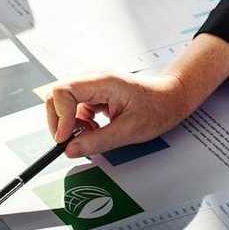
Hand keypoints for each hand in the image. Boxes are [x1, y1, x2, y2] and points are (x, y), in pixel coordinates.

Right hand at [45, 33, 228, 156]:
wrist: (171, 98)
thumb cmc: (158, 108)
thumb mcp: (129, 131)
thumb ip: (97, 141)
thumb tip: (70, 149)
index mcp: (103, 82)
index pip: (63, 91)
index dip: (59, 116)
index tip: (64, 137)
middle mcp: (94, 80)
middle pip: (57, 96)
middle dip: (59, 121)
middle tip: (70, 141)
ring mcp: (93, 87)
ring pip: (64, 104)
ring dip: (70, 124)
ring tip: (91, 135)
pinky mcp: (95, 95)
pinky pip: (75, 109)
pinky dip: (79, 124)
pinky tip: (95, 130)